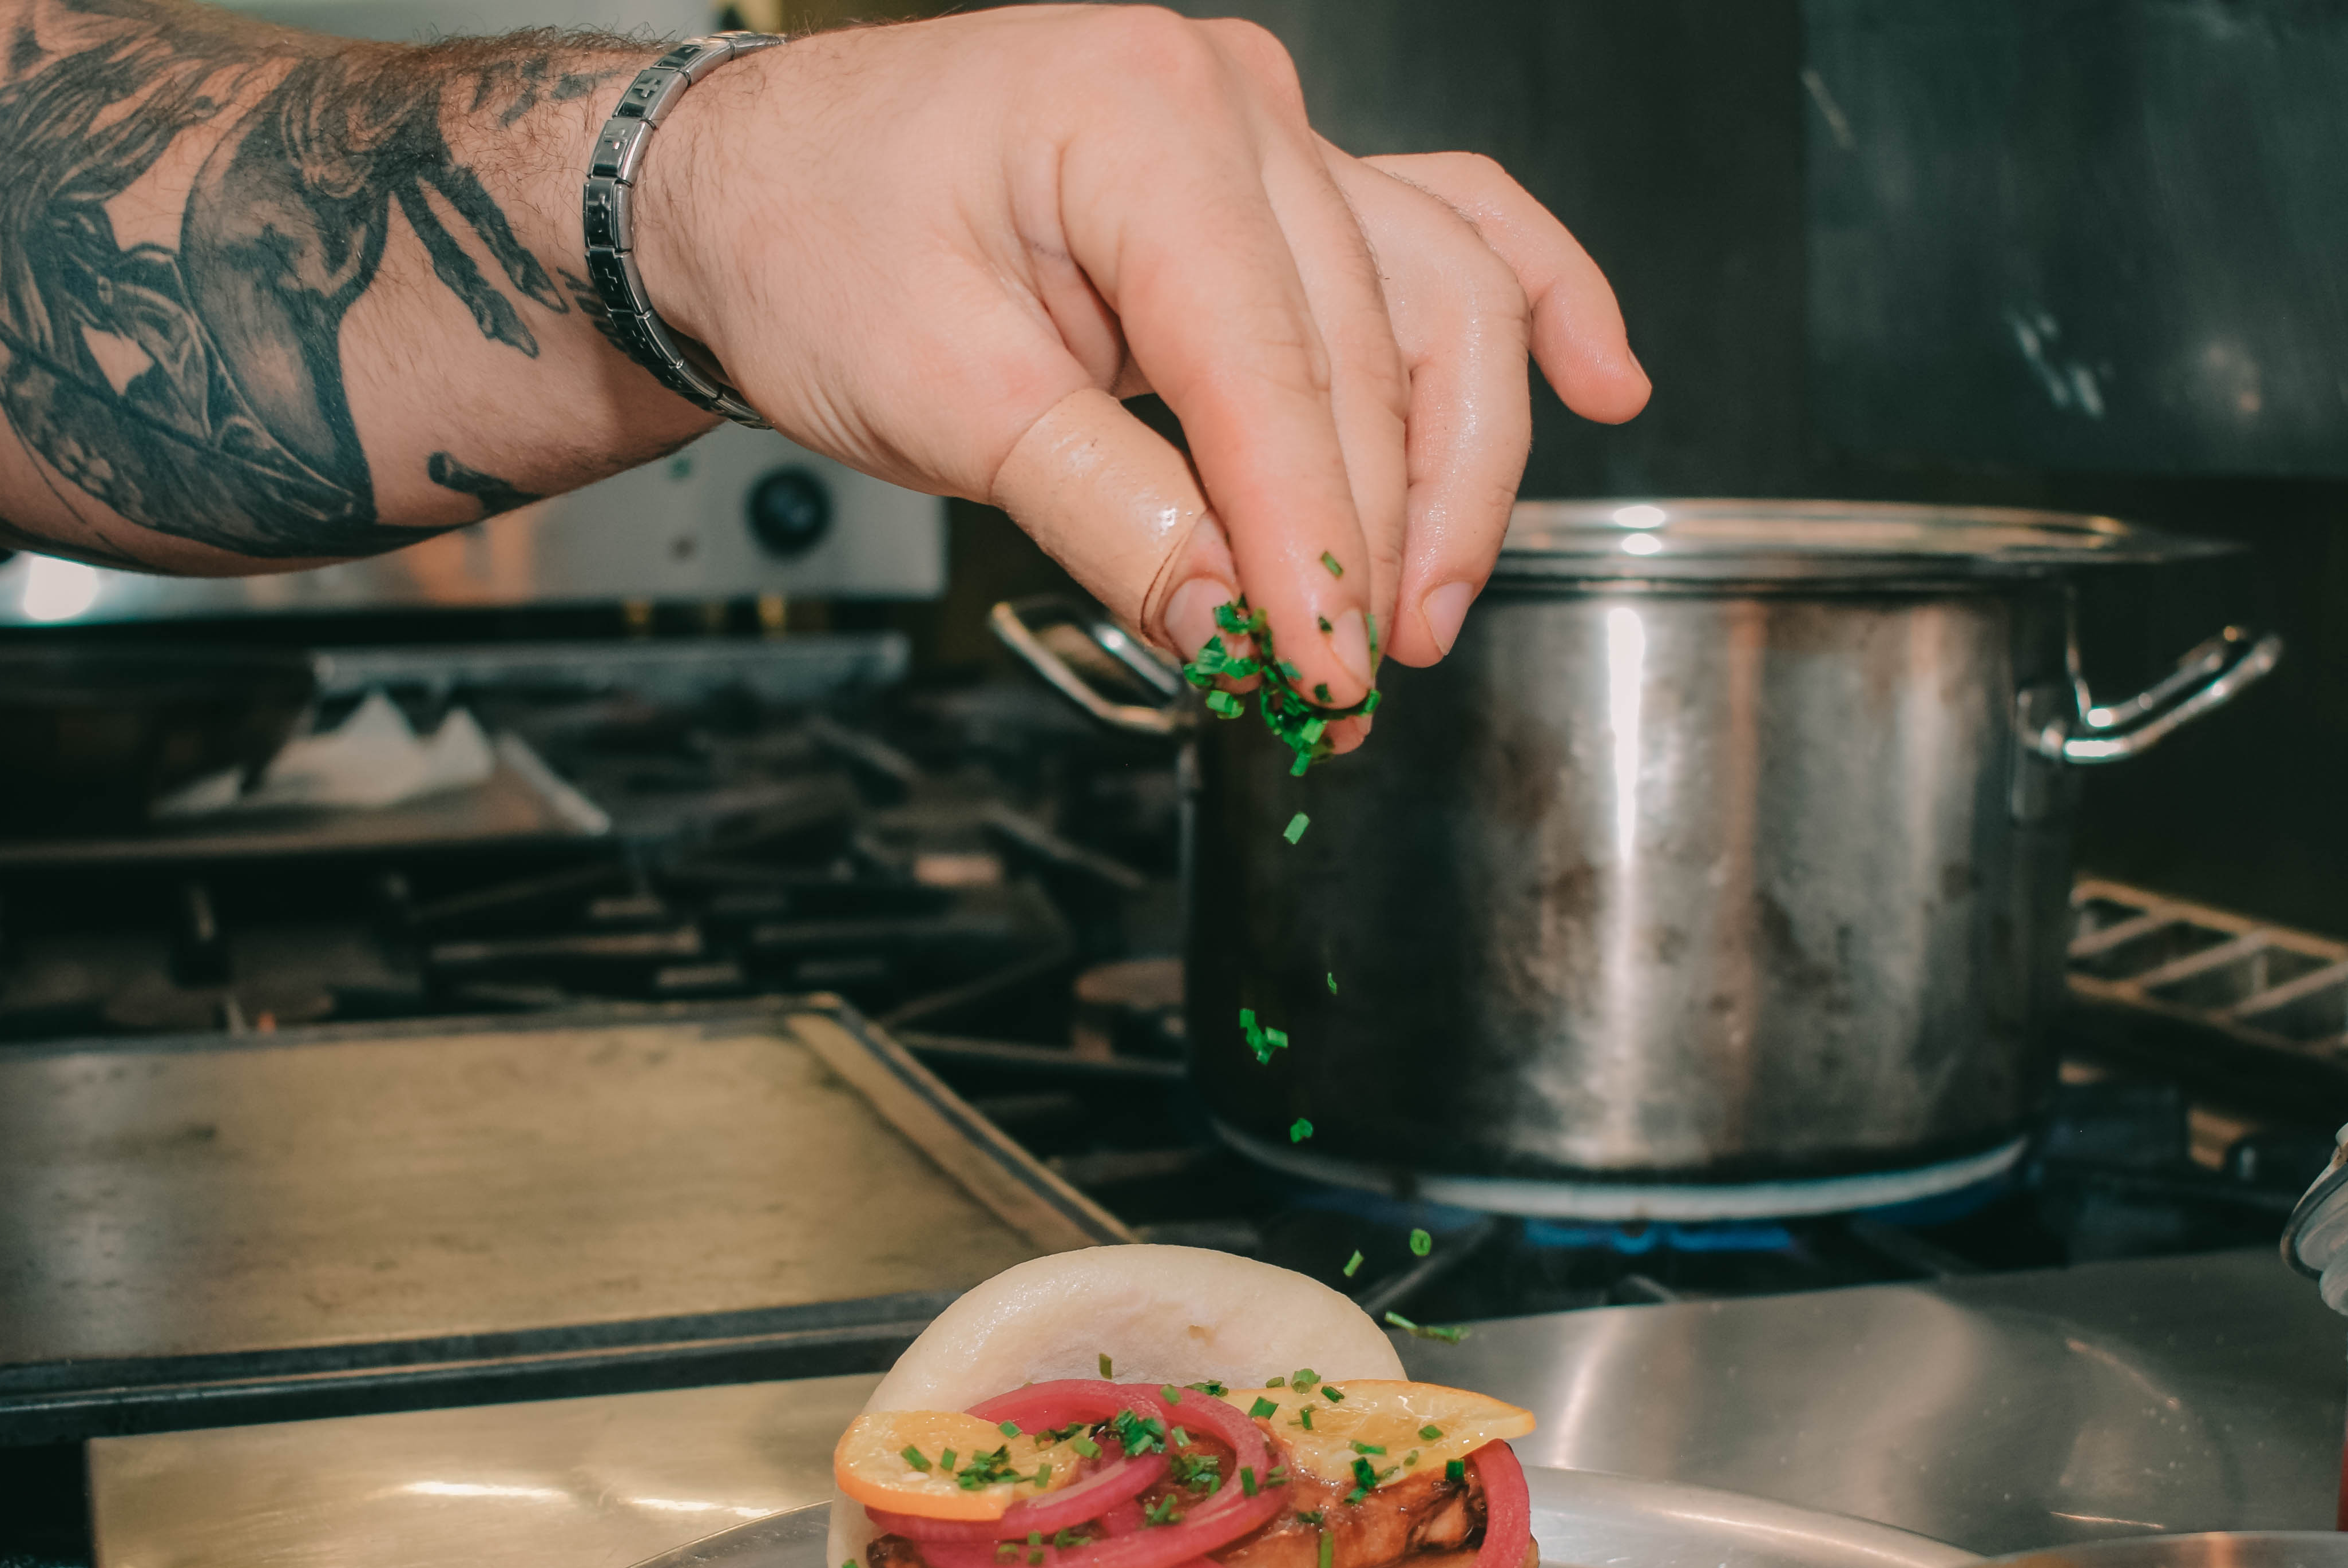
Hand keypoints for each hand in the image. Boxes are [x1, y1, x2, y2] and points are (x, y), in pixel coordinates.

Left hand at [642, 5, 1647, 732]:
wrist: (743, 191)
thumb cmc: (811, 247)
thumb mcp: (938, 401)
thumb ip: (1105, 514)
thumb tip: (1234, 620)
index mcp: (1142, 123)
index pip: (1277, 369)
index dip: (1317, 540)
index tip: (1326, 671)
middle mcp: (1235, 106)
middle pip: (1383, 342)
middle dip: (1382, 533)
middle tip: (1350, 681)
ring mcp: (1273, 133)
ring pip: (1439, 300)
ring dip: (1456, 466)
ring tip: (1426, 609)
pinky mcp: (1281, 181)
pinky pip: (1442, 228)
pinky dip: (1533, 307)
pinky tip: (1604, 381)